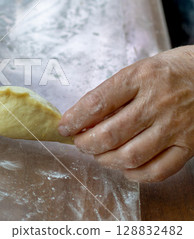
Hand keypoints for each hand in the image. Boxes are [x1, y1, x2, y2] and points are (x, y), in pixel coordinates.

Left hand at [59, 46, 193, 181]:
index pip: (97, 103)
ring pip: (130, 155)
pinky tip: (124, 167)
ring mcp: (175, 126)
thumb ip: (112, 93)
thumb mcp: (137, 70)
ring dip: (105, 160)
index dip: (74, 119)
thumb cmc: (167, 72)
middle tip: (79, 143)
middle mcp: (157, 103)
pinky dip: (134, 174)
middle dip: (86, 143)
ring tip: (98, 155)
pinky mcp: (188, 146)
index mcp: (140, 78)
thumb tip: (82, 118)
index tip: (64, 127)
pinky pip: (157, 171)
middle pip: (111, 134)